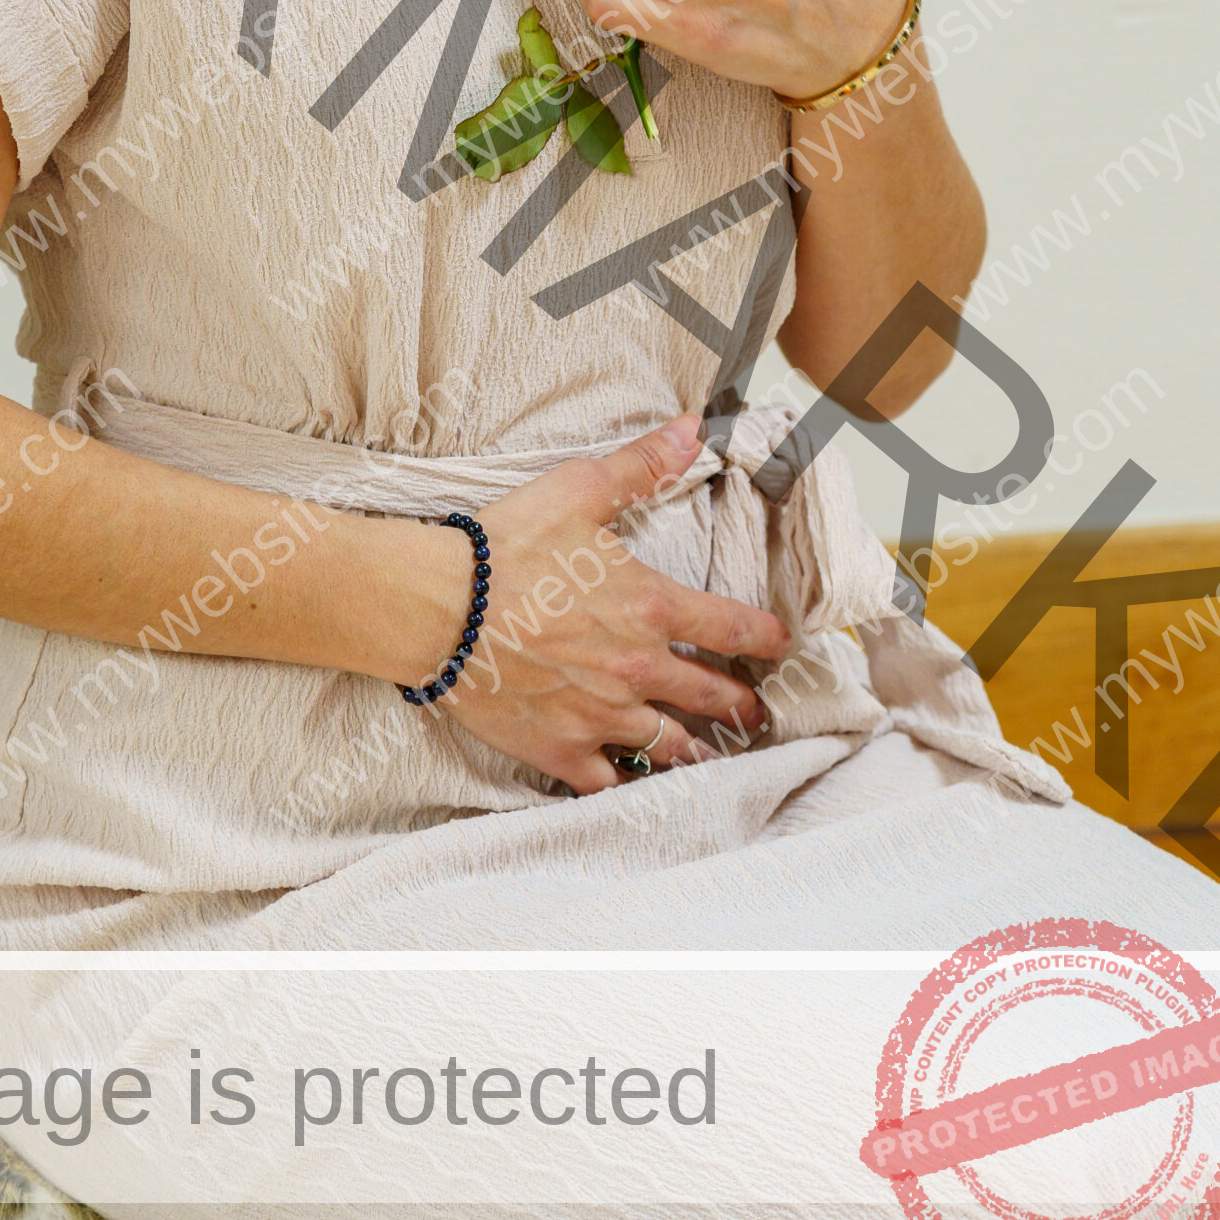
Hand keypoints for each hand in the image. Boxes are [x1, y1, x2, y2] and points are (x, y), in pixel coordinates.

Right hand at [426, 417, 785, 794]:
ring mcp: (602, 717)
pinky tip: (637, 790)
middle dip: (740, 706)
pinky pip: (608, 785)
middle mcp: (638, 669)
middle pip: (710, 697)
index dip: (764, 637)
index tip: (781, 645)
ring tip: (712, 759)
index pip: (730, 628)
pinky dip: (627, 788)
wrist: (438, 607)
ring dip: (698, 752)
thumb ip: (642, 466)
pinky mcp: (561, 750)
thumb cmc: (506, 547)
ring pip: (670, 748)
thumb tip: (696, 429)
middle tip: (756, 715)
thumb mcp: (578, 491)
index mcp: (651, 607)